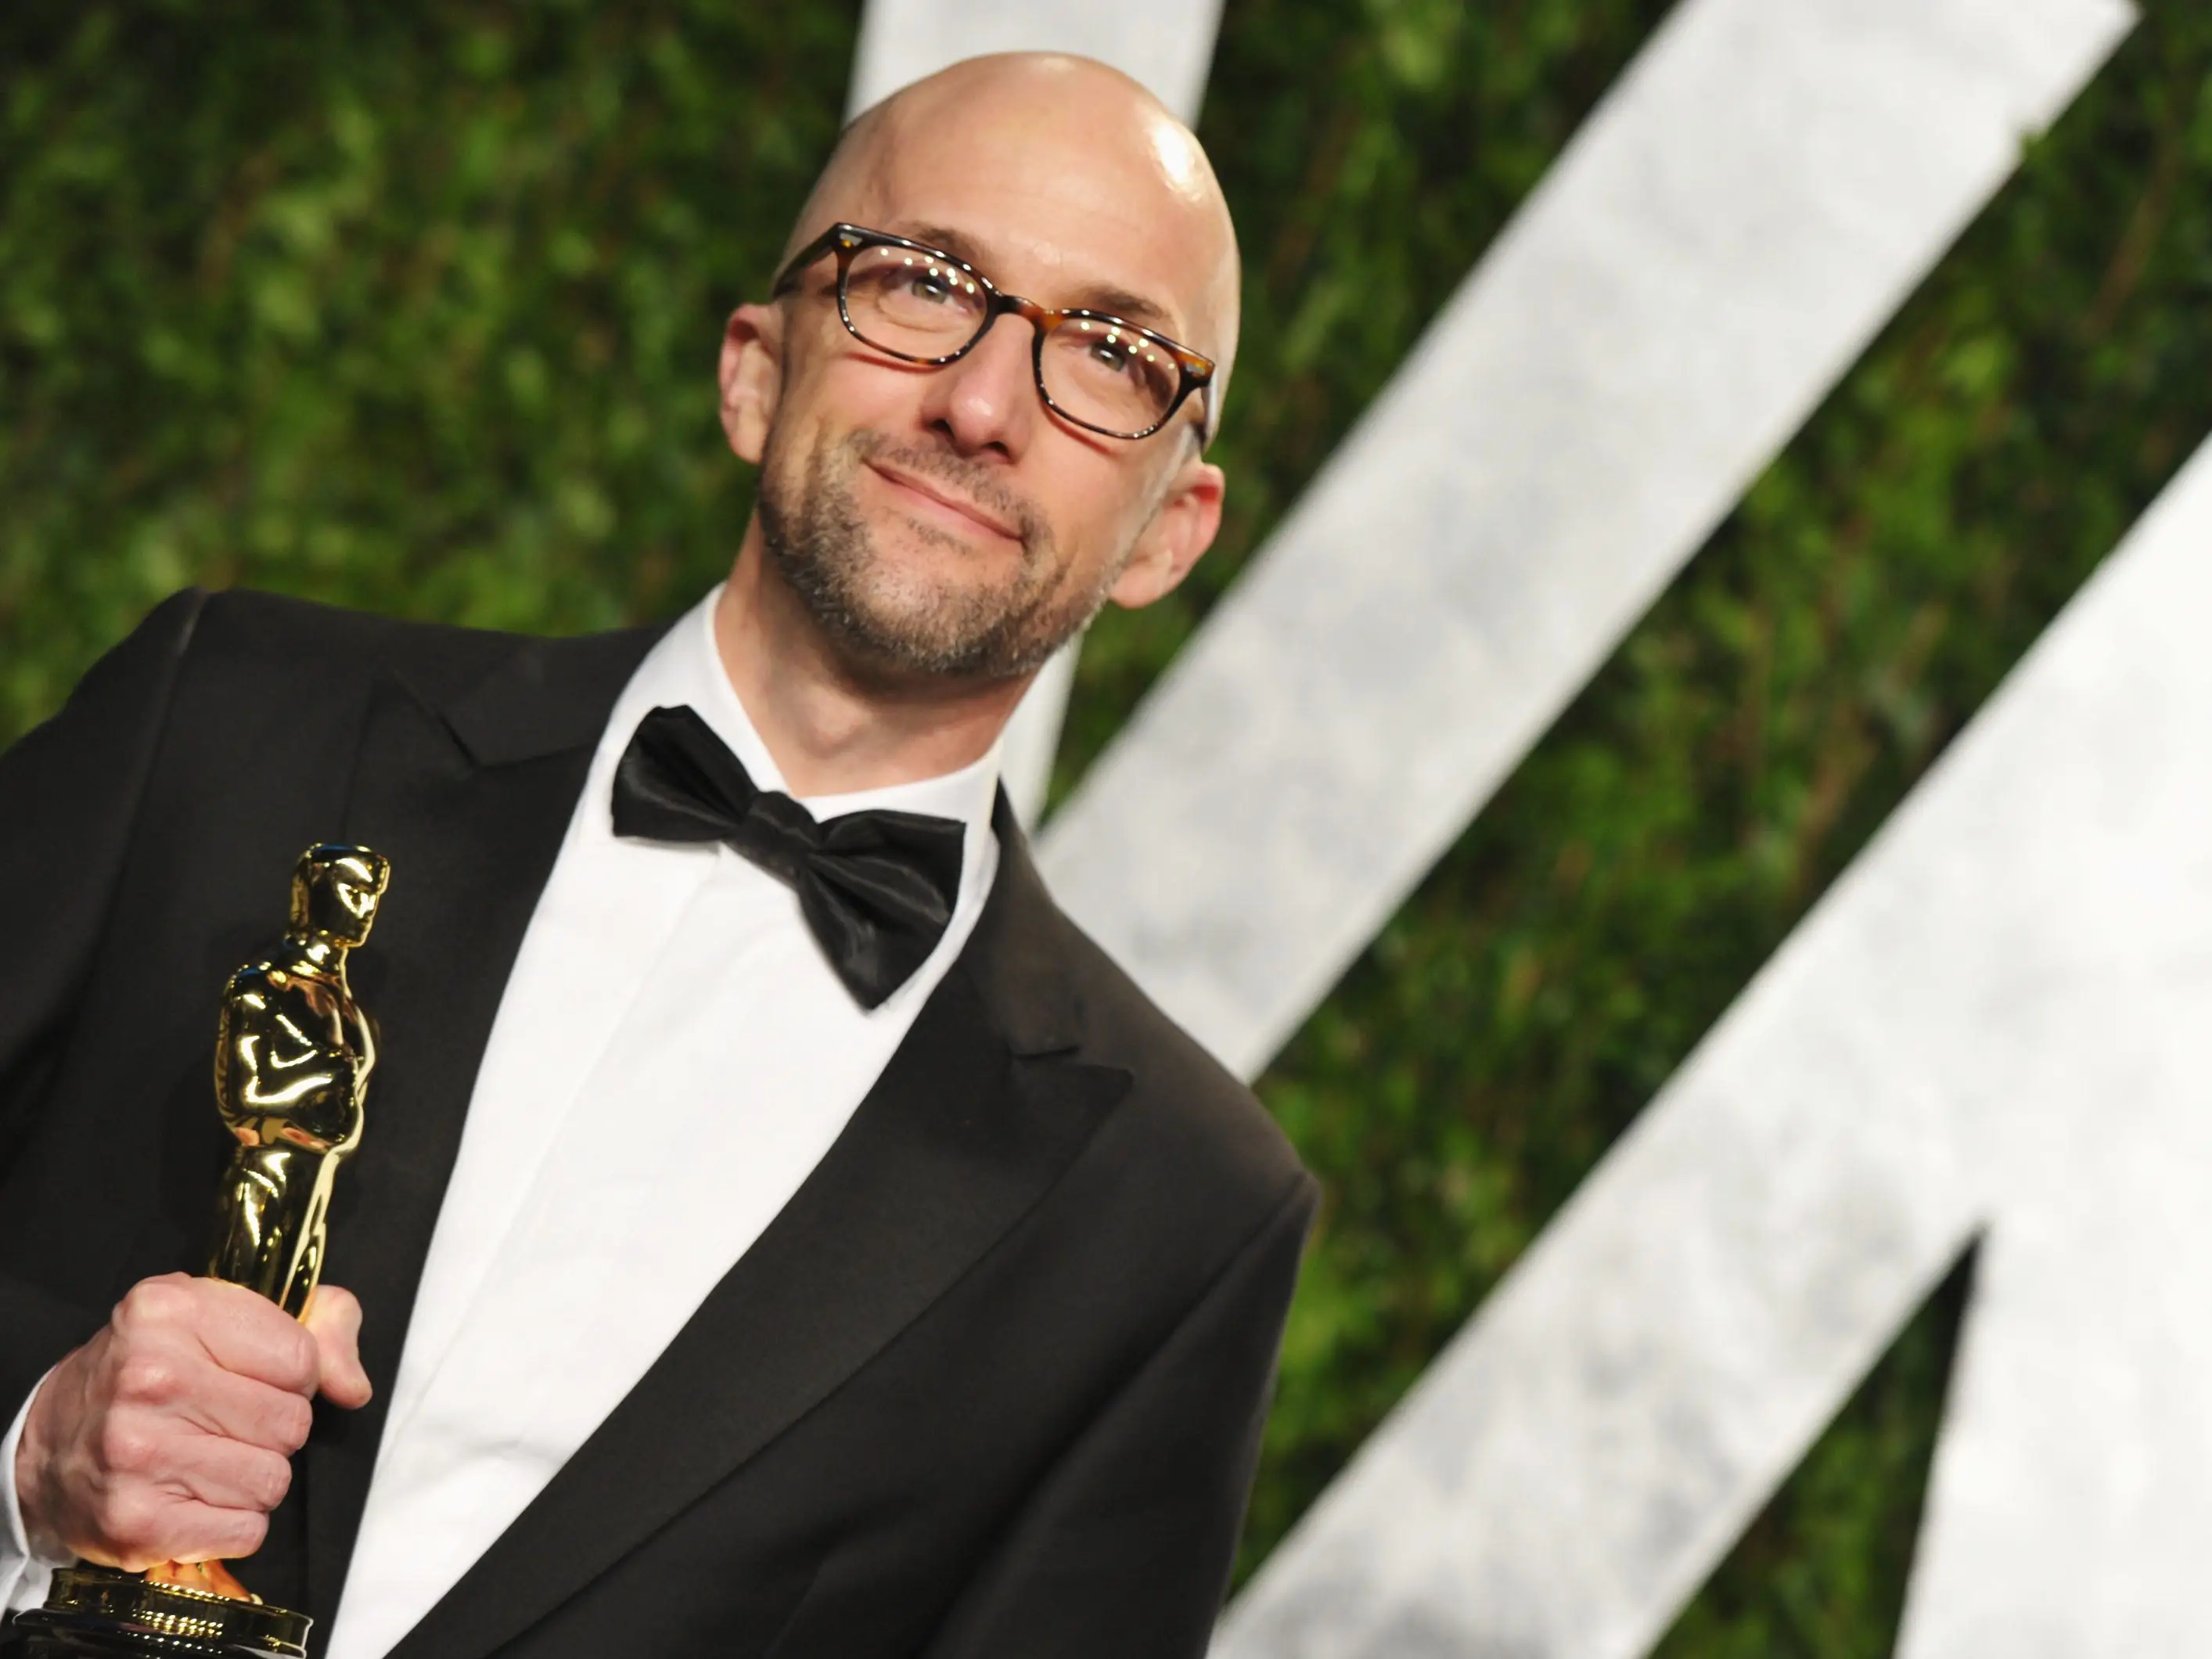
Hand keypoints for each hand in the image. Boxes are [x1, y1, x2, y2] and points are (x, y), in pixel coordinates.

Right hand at [13, 1275, 370, 1568]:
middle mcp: (150, 1378)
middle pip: (291, 1423)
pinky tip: (195, 1495)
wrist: (51, 1444)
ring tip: (207, 1457)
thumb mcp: (223, 1315)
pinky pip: (246, 1531)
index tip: (257, 1378)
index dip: (294, 1375)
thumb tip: (352, 1387)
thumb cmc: (149, 1373)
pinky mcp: (137, 1521)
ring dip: (254, 1477)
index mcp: (171, 1311)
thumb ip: (318, 1328)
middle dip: (274, 1428)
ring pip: (272, 1480)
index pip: (301, 1358)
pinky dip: (233, 1521)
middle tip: (226, 1422)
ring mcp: (137, 1453)